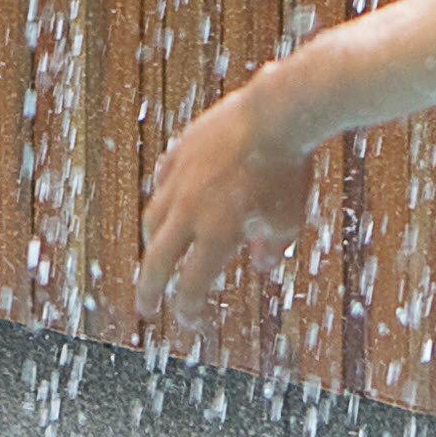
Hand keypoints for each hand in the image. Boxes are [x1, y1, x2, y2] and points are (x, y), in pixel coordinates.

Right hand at [138, 80, 314, 325]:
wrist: (276, 114)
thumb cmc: (288, 171)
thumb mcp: (289, 219)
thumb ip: (271, 248)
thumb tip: (260, 265)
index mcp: (215, 235)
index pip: (191, 285)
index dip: (189, 309)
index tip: (191, 322)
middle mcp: (189, 211)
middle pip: (157, 261)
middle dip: (148, 290)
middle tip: (146, 308)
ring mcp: (180, 178)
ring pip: (154, 219)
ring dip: (154, 244)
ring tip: (158, 255)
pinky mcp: (181, 150)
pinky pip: (163, 180)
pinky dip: (164, 198)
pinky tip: (169, 202)